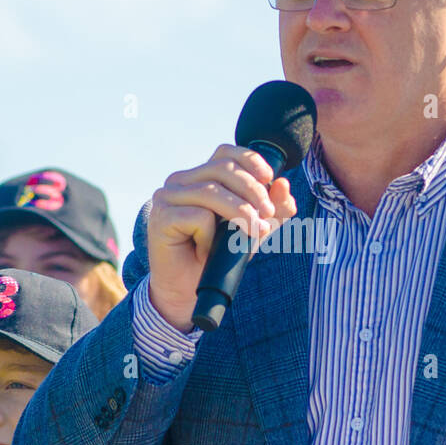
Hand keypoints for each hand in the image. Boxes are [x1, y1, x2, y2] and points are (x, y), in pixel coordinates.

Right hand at [146, 145, 296, 331]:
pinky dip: (211, 235)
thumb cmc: (216, 257)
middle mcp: (180, 181)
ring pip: (212, 192)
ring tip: (253, 233)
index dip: (250, 160)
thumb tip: (284, 185)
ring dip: (240, 212)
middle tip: (268, 215)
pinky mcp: (161, 217)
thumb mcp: (252, 230)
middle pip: (223, 169)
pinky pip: (198, 216)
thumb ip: (271, 209)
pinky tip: (208, 251)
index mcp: (200, 177)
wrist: (186, 291)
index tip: (270, 179)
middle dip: (253, 191)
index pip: (226, 153)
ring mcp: (167, 197)